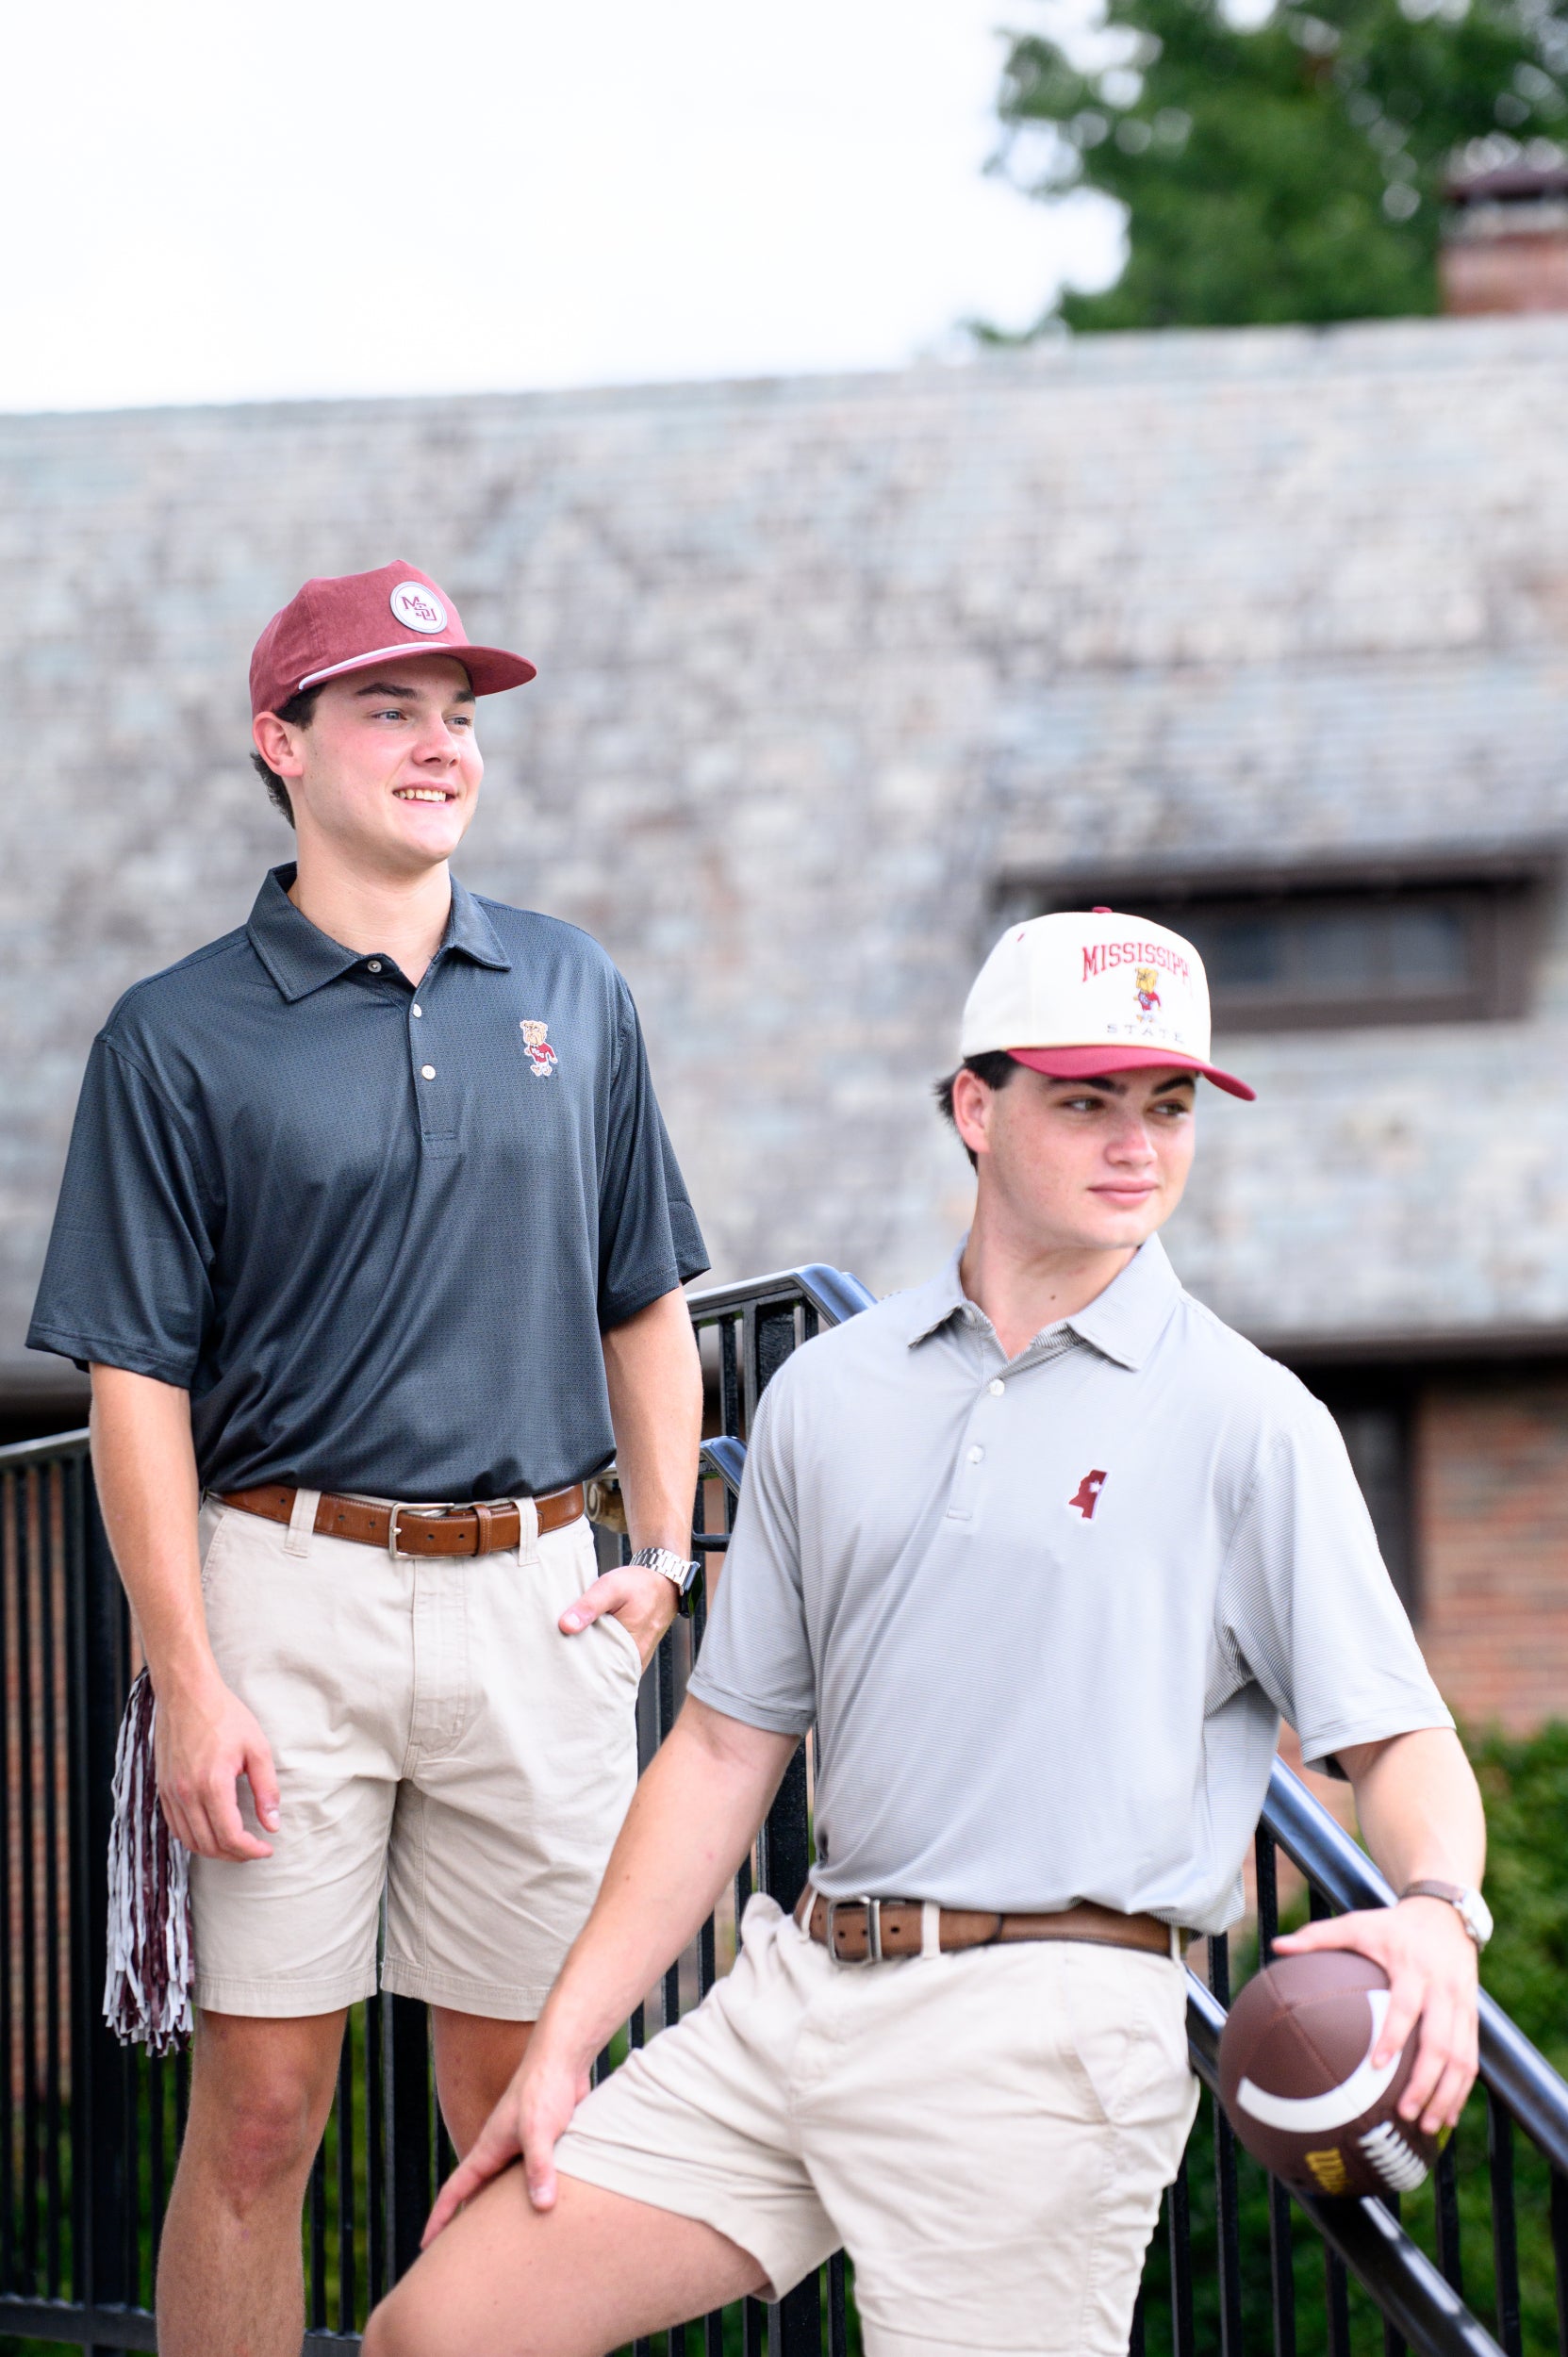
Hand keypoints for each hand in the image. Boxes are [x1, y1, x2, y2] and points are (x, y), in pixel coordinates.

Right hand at [153, 1669, 279, 1860]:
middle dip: (235, 1855)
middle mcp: (185, 1794)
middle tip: (255, 1850)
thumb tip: (272, 1825)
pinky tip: (212, 1832)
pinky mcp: (162, 1788)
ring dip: (214, 1851)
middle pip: (209, 1845)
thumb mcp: (257, 1748)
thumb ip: (266, 1789)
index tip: (267, 1849)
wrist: (187, 1693)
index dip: (251, 1851)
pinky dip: (194, 1838)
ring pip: (189, 1840)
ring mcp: (170, 1792)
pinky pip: (175, 1826)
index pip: (230, 1836)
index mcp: (211, 1784)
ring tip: (237, 1846)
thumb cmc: (226, 1716)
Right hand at [423, 2028, 590, 2241]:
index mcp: (489, 2149)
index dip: (440, 2217)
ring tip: (500, 2245)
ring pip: (506, 2188)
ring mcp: (521, 2147)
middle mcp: (501, 2151)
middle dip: (466, 2223)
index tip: (424, 2244)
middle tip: (459, 2256)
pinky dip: (531, 2196)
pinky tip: (543, 2211)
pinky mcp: (544, 2145)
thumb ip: (539, 2167)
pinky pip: (531, 2177)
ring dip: (501, 2212)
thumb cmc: (545, 2089)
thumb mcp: (539, 2130)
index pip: (456, 2189)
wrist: (563, 2059)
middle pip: (478, 2194)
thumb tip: (542, 2206)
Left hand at [559, 1563, 678, 1666]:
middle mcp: (635, 1660)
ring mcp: (634, 1658)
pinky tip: (586, 1644)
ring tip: (569, 1650)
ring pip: (606, 1666)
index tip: (558, 1661)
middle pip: (601, 1672)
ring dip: (590, 1659)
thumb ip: (589, 1606)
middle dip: (581, 1667)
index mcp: (631, 1651)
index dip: (576, 1669)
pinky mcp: (632, 1652)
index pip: (598, 1673)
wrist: (663, 1581)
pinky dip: (599, 1653)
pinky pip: (612, 1659)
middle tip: (559, 1657)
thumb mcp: (611, 1588)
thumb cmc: (640, 1584)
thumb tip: (566, 1626)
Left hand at [1273, 1897, 1478, 2135]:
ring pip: (1463, 2058)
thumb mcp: (1357, 1923)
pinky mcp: (1473, 2017)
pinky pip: (1473, 2059)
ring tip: (1428, 2126)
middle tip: (1405, 2113)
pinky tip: (1447, 2114)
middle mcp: (1443, 1989)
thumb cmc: (1391, 1925)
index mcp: (1413, 1968)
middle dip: (1426, 2082)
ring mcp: (1463, 2005)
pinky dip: (1462, 2089)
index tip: (1377, 2066)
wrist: (1445, 1914)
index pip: (1405, 2007)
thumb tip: (1276, 1946)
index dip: (1394, 2036)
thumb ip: (1318, 1936)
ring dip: (1447, 2095)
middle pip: (1441, 2043)